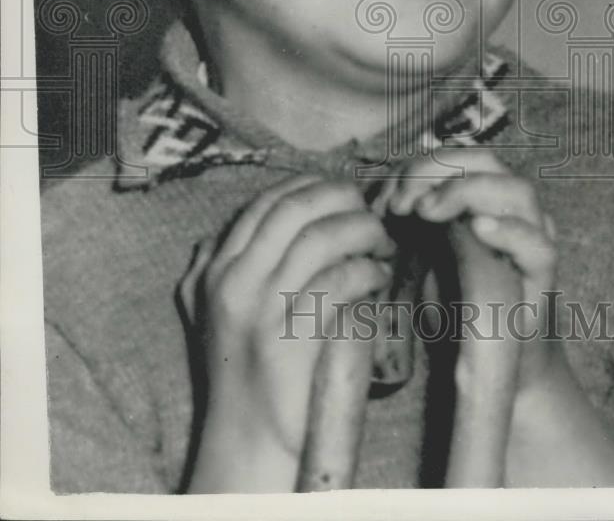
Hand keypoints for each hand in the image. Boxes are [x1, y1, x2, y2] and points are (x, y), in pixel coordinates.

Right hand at [177, 173, 393, 491]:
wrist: (248, 442)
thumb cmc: (248, 372)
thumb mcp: (217, 311)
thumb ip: (225, 265)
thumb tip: (252, 222)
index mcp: (216, 268)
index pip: (266, 202)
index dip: (313, 187)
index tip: (345, 192)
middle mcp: (231, 281)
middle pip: (294, 210)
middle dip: (342, 200)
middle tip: (372, 212)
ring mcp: (257, 309)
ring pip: (320, 239)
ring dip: (362, 231)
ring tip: (382, 244)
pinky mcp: (287, 337)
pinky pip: (337, 282)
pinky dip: (366, 271)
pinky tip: (379, 277)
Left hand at [388, 149, 613, 486]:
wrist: (498, 368)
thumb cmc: (455, 307)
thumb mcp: (420, 258)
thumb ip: (406, 225)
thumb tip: (370, 200)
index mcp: (484, 198)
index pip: (455, 156)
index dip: (417, 167)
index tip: (382, 197)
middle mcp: (513, 210)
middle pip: (485, 161)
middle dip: (436, 171)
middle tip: (399, 203)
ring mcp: (534, 239)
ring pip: (517, 191)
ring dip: (467, 191)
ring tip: (426, 211)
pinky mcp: (544, 280)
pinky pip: (539, 246)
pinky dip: (510, 232)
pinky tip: (478, 228)